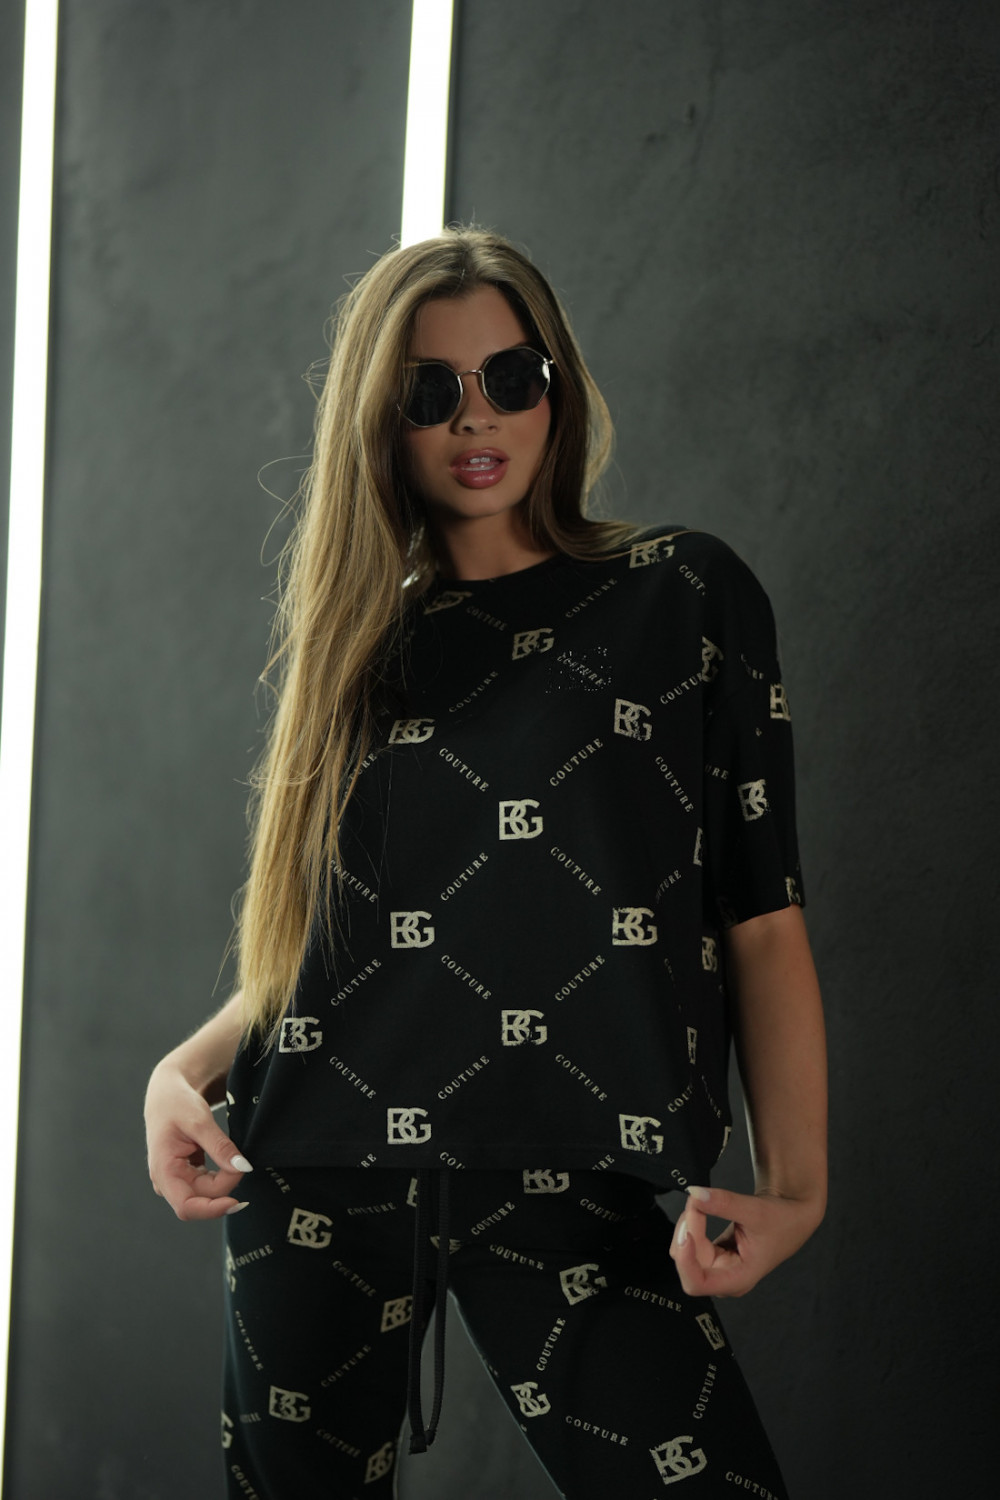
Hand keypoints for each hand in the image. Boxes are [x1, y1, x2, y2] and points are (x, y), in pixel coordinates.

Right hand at [144, 1059, 251, 1221]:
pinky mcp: (186, 1175)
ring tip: (233, 1156)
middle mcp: (167, 1181)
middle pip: (202, 1199)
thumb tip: (243, 1168)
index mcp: (163, 1171)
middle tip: (243, 1162)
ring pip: (207, 1194)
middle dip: (225, 1184)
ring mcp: (176, 1179)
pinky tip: (227, 1161)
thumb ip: (220, 1146)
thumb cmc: (176, 1103)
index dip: (212, 1210)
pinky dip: (221, 1176)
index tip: (236, 1201)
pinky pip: (207, 1184)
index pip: (186, 1206)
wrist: (167, 1093)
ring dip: (224, 1180)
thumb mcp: (200, 1121)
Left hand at [669, 1184, 822, 1297]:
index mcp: (738, 1279)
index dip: (685, 1262)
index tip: (687, 1234)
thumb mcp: (755, 1210)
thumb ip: (724, 1203)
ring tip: (701, 1202)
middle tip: (697, 1203)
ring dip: (688, 1224)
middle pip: (687, 1264)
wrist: (793, 1214)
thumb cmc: (782, 1220)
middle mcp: (725, 1277)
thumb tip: (695, 1194)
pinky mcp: (714, 1253)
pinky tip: (701, 1209)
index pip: (697, 1284)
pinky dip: (691, 1223)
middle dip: (687, 1232)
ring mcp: (718, 1266)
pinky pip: (690, 1242)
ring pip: (685, 1251)